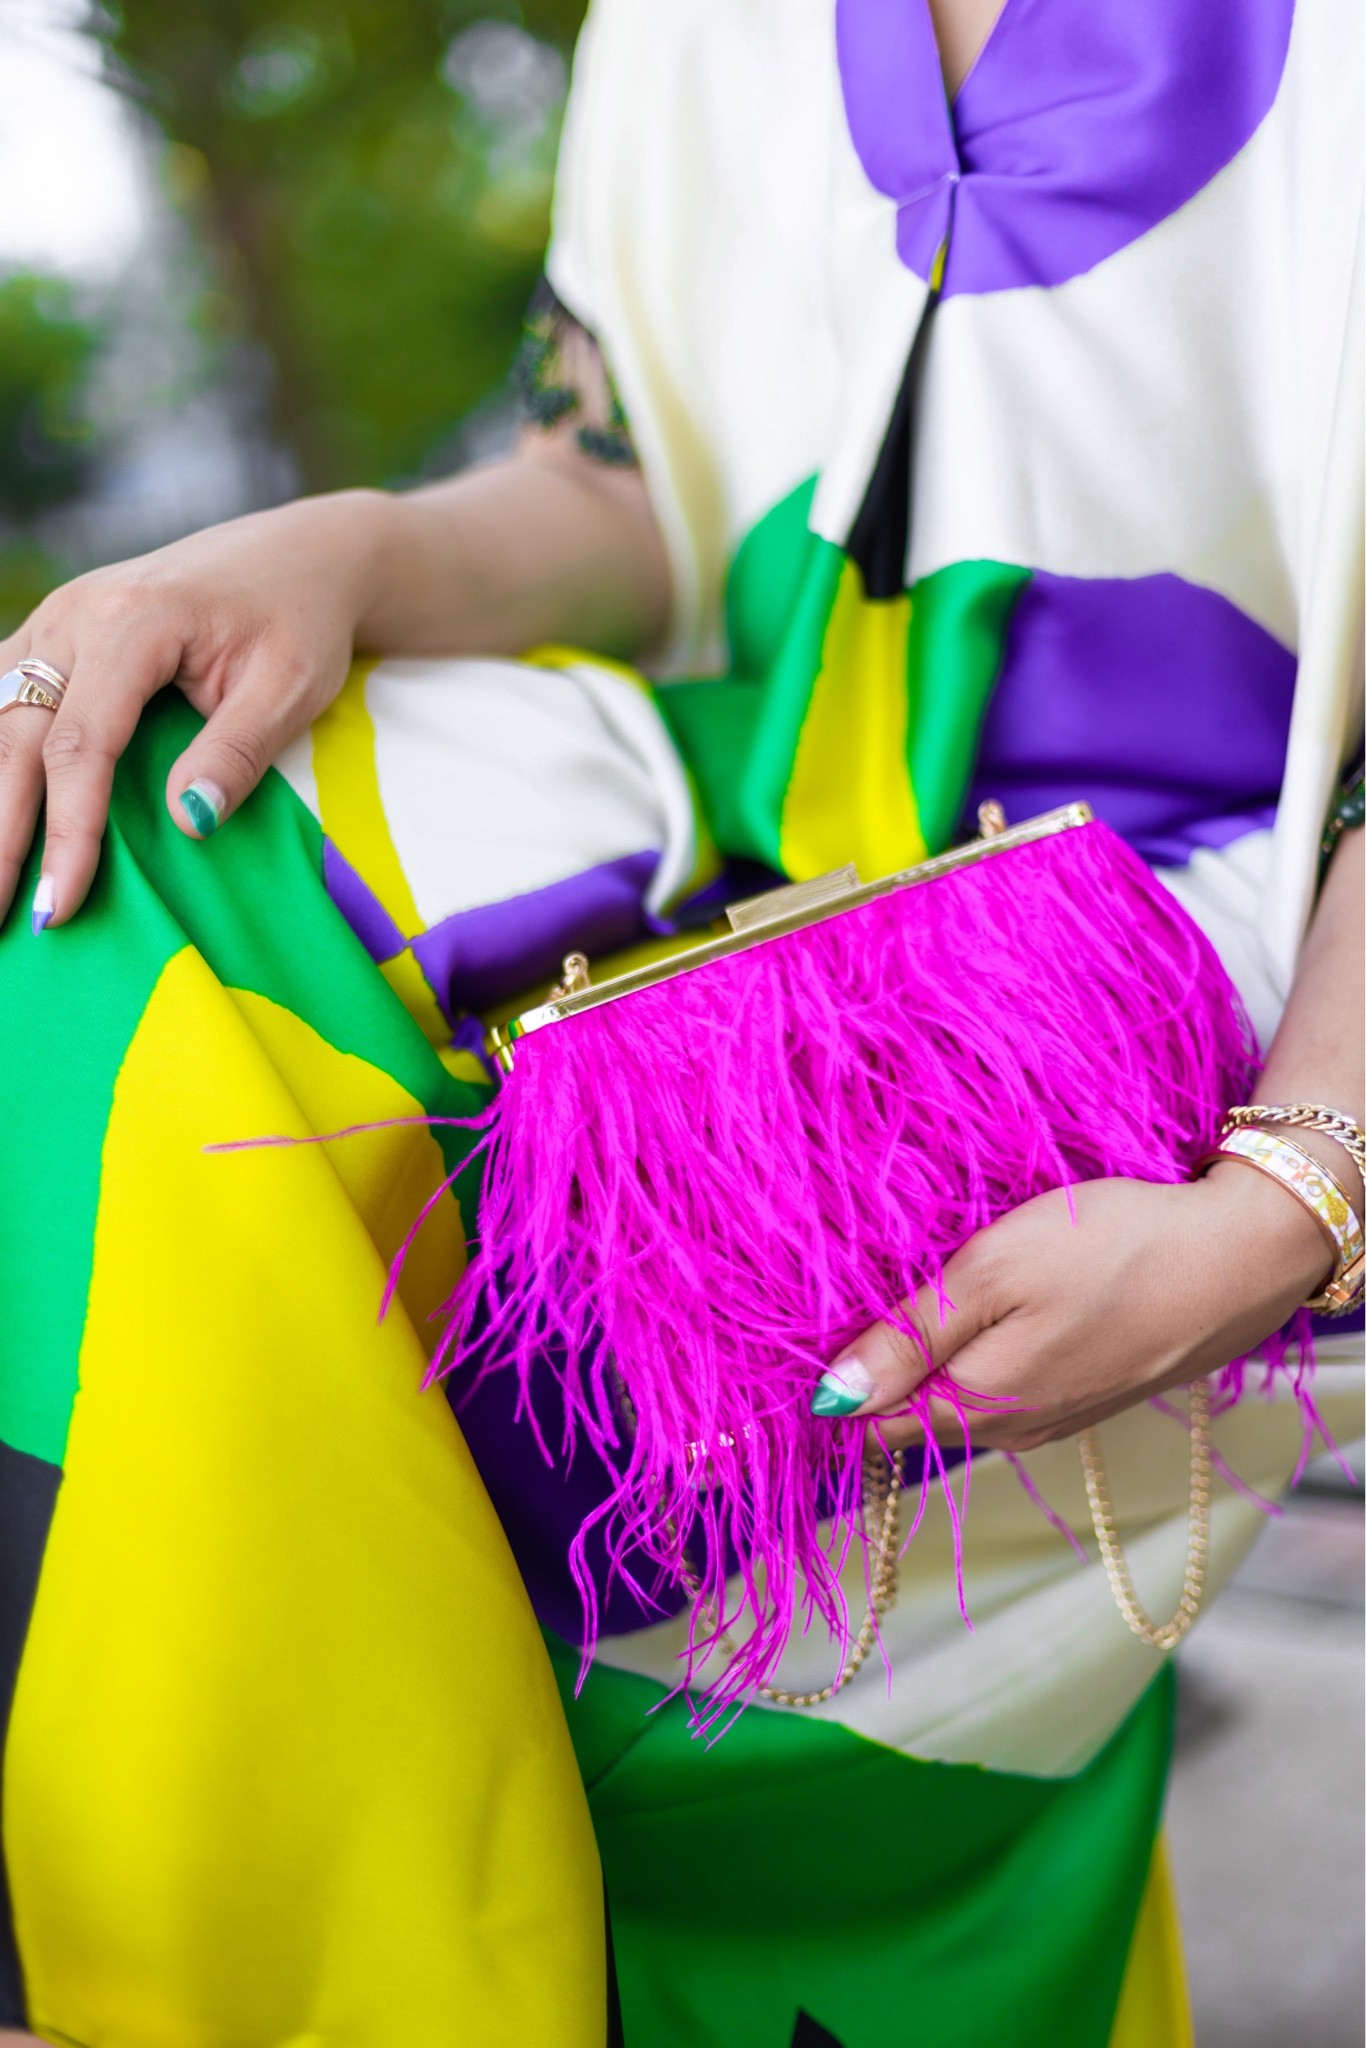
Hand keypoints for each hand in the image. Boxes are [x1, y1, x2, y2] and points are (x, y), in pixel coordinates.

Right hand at [0, 489, 386, 929]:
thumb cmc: (300, 623)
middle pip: (15, 739)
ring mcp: (56, 620)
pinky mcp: (55, 635)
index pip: (81, 746)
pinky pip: (3, 699)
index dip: (67, 832)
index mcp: (133, 624)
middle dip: (2, 834)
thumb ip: (236, 752)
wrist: (297, 557)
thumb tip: (186, 822)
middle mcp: (76, 615)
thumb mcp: (290, 688)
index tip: (61, 905)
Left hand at [811, 1164, 1333, 1452]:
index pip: (868, 1424)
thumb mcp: (993, 1275)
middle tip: (853, 1303)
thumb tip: (828, 1401)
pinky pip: (1006, 1386)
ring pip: (960, 1401)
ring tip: (914, 1300)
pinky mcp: (1086, 1390)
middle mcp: (1009, 1429)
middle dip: (875, 1374)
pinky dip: (980, 1356)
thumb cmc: (1112, 1251)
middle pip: (911, 1416)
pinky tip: (986, 1310)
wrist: (1237, 1258)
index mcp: (974, 1405)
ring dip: (929, 1363)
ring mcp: (1053, 1414)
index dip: (834, 1382)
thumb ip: (910, 1339)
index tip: (808, 1330)